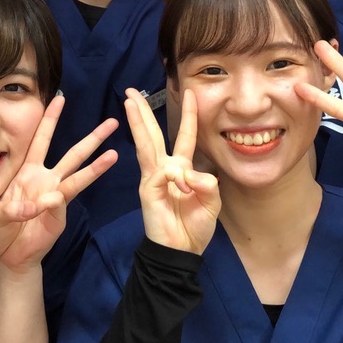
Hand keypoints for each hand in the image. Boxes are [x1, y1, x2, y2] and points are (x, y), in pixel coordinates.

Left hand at [0, 96, 117, 273]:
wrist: (6, 257)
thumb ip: (10, 207)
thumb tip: (41, 203)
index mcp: (29, 171)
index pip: (41, 139)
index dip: (50, 119)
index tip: (59, 98)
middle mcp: (46, 180)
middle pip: (73, 154)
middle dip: (92, 138)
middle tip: (112, 122)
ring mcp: (55, 198)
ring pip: (78, 177)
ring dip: (96, 166)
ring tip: (114, 154)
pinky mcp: (58, 217)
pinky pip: (59, 204)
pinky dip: (54, 202)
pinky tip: (50, 199)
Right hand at [125, 87, 219, 253]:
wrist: (181, 251)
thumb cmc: (195, 226)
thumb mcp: (212, 201)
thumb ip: (206, 183)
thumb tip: (187, 173)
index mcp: (182, 168)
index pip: (185, 135)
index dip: (189, 115)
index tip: (190, 93)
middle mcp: (165, 168)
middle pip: (154, 133)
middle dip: (144, 112)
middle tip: (132, 91)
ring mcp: (153, 178)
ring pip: (146, 143)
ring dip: (138, 122)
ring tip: (130, 102)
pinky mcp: (147, 189)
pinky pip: (161, 173)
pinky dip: (175, 176)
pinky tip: (182, 187)